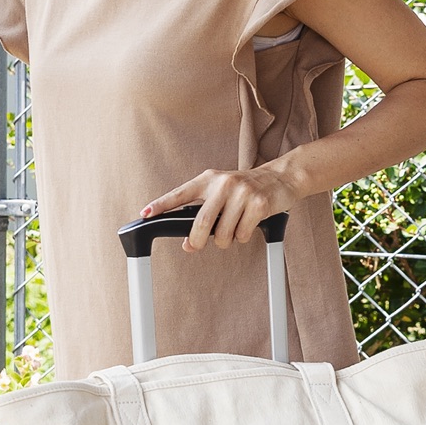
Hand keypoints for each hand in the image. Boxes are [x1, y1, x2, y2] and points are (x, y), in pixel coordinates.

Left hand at [144, 165, 298, 250]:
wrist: (280, 178)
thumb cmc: (246, 188)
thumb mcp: (221, 193)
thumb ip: (204, 213)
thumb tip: (188, 243)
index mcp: (208, 179)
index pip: (180, 194)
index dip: (161, 205)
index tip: (145, 214)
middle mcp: (223, 184)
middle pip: (201, 223)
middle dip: (196, 241)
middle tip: (194, 246)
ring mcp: (242, 193)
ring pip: (222, 234)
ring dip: (225, 241)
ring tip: (232, 230)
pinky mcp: (258, 204)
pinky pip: (242, 235)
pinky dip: (242, 237)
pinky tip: (248, 225)